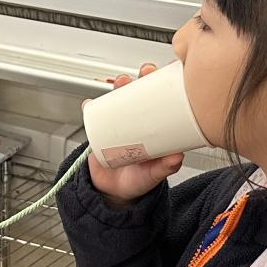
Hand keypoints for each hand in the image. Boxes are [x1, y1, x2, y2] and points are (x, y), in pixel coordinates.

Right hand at [88, 64, 184, 206]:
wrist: (114, 192)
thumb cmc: (139, 179)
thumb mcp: (153, 175)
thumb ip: (165, 167)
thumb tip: (176, 157)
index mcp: (156, 127)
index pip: (164, 100)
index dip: (167, 85)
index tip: (171, 74)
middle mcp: (139, 121)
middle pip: (142, 91)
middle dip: (143, 78)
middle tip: (145, 74)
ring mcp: (120, 123)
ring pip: (119, 97)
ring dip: (119, 86)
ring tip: (120, 84)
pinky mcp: (101, 129)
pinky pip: (95, 114)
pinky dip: (91, 107)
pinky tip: (90, 104)